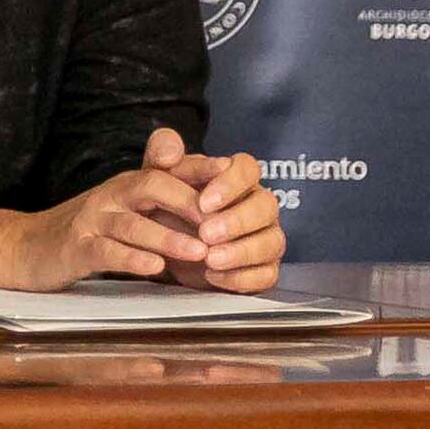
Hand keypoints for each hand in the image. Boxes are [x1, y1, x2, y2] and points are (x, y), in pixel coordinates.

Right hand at [0, 152, 219, 289]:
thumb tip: (224, 202)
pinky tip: (154, 270)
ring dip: (168, 237)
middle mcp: (111, 195)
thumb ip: (172, 203)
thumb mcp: (133, 212)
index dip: (206, 178)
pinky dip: (130, 259)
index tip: (240, 197)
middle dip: (191, 204)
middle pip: (152, 184)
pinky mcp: (75, 249)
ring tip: (200, 253)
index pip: (172, 169)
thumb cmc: (92, 234)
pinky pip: (104, 251)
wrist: (28, 248)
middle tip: (223, 228)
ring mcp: (91, 221)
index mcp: (130, 185)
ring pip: (131, 222)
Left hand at [142, 124, 288, 289]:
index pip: (248, 168)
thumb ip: (160, 154)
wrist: (162, 244)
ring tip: (210, 259)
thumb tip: (170, 151)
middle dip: (237, 220)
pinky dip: (242, 278)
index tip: (204, 201)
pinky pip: (267, 275)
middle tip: (206, 234)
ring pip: (272, 242)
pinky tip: (214, 276)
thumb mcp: (157, 177)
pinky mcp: (263, 269)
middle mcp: (257, 206)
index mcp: (236, 179)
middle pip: (267, 206)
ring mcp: (265, 238)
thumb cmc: (167, 204)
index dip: (231, 183)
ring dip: (241, 251)